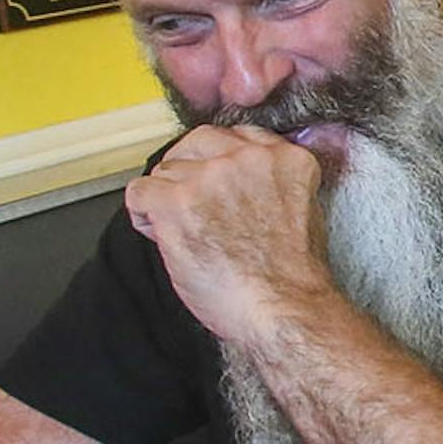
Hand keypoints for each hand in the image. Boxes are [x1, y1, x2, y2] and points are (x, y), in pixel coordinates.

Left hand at [125, 126, 333, 344]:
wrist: (282, 308)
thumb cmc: (292, 277)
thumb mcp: (303, 211)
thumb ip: (274, 184)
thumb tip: (243, 185)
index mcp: (284, 158)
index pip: (238, 136)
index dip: (219, 161)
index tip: (215, 182)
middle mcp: (247, 158)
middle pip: (196, 143)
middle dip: (188, 169)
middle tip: (189, 203)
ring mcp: (209, 177)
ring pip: (165, 170)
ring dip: (167, 200)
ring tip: (184, 234)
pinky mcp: (177, 202)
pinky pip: (139, 193)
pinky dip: (144, 216)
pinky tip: (163, 236)